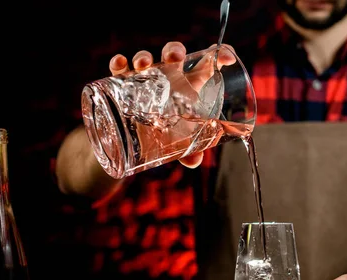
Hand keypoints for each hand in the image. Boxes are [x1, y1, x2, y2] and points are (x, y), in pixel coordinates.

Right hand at [108, 41, 236, 168]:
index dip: (220, 55)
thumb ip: (189, 151)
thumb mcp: (181, 143)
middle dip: (174, 50)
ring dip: (145, 57)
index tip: (227, 58)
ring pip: (146, 59)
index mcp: (190, 85)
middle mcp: (169, 77)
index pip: (207, 64)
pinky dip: (119, 64)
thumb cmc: (169, 134)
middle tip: (174, 58)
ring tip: (144, 64)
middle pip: (173, 54)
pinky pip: (120, 70)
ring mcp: (146, 78)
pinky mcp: (125, 84)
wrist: (139, 140)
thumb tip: (193, 161)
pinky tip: (120, 63)